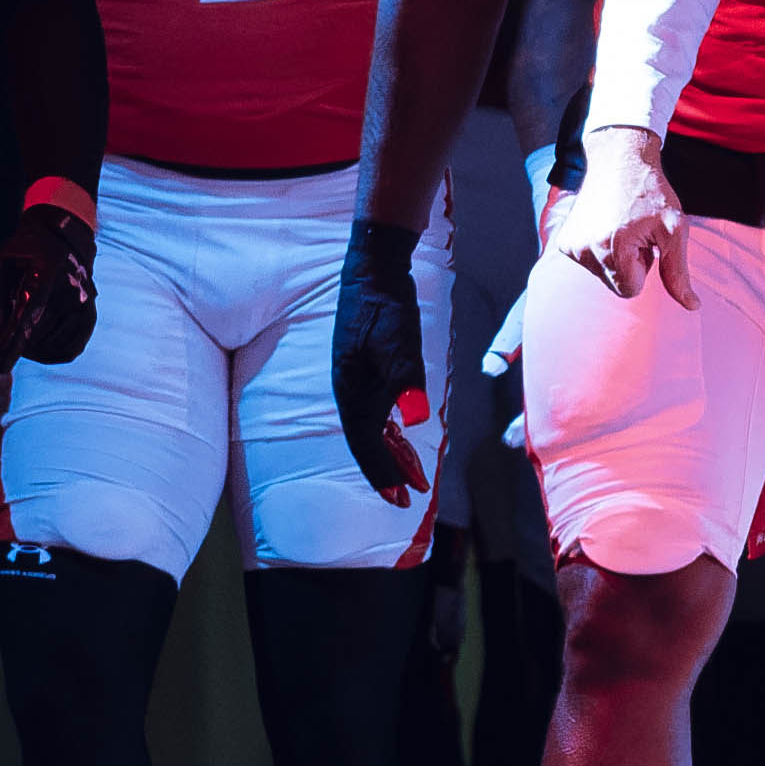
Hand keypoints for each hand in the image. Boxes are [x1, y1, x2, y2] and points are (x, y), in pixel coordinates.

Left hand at [0, 193, 99, 365]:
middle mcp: (70, 290)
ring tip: (22, 324)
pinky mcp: (90, 317)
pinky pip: (67, 352)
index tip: (0, 366)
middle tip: (3, 324)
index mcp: (45, 272)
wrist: (63, 238)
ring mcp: (84, 305)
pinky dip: (48, 353)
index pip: (27, 314)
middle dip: (11, 338)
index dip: (12, 342)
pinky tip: (37, 341)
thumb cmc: (23, 254)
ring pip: (48, 346)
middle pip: (34, 334)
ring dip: (28, 346)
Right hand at [331, 221, 435, 506]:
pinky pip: (375, 413)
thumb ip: (406, 380)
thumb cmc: (386, 304)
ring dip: (391, 453)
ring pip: (372, 429)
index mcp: (352, 389)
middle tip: (408, 497)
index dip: (382, 472)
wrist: (373, 269)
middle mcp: (349, 390)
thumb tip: (415, 418)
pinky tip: (403, 436)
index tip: (400, 496)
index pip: (365, 443)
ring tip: (413, 475)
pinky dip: (390, 431)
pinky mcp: (365, 369)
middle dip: (387, 471)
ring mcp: (355, 380)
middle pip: (367, 442)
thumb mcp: (399, 341)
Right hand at [557, 124, 694, 308]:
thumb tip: (692, 306)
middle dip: (630, 265)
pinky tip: (605, 224)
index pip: (630, 289)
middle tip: (635, 232)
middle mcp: (585, 249)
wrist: (619, 159)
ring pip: (603, 274)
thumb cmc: (651, 193)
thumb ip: (678, 272)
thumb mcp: (674, 229)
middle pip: (616, 284)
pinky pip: (589, 263)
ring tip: (621, 225)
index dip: (645, 267)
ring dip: (616, 257)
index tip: (646, 241)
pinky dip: (600, 250)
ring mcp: (570, 245)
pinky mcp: (564, 241)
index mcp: (613, 248)